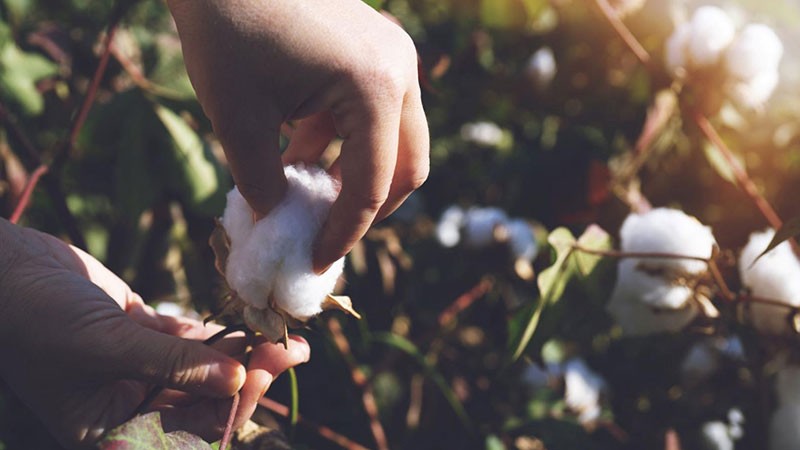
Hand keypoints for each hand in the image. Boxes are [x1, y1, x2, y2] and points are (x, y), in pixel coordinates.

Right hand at [0, 219, 309, 448]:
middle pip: (202, 402)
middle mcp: (125, 406)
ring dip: (242, 354)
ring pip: (202, 370)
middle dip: (247, 379)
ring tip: (283, 336)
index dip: (229, 410)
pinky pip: (189, 340)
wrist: (2, 266)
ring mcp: (136, 369)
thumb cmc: (36, 315)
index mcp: (107, 431)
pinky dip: (218, 333)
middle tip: (288, 351)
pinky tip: (250, 323)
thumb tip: (237, 381)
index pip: (184, 435)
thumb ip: (173, 363)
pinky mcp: (141, 333)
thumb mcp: (105, 344)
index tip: (262, 376)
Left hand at [167, 0, 429, 271]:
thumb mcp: (237, 117)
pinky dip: (344, 143)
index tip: (315, 261)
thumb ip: (261, 182)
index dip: (344, 232)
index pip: (371, 184)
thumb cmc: (226, 29)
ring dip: (355, 174)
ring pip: (395, 140)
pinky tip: (298, 156)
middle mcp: (399, 72)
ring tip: (304, 198)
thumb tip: (277, 220)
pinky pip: (373, 112)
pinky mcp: (374, 49)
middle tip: (328, 234)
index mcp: (375, 89)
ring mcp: (391, 56)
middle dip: (369, 208)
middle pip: (407, 165)